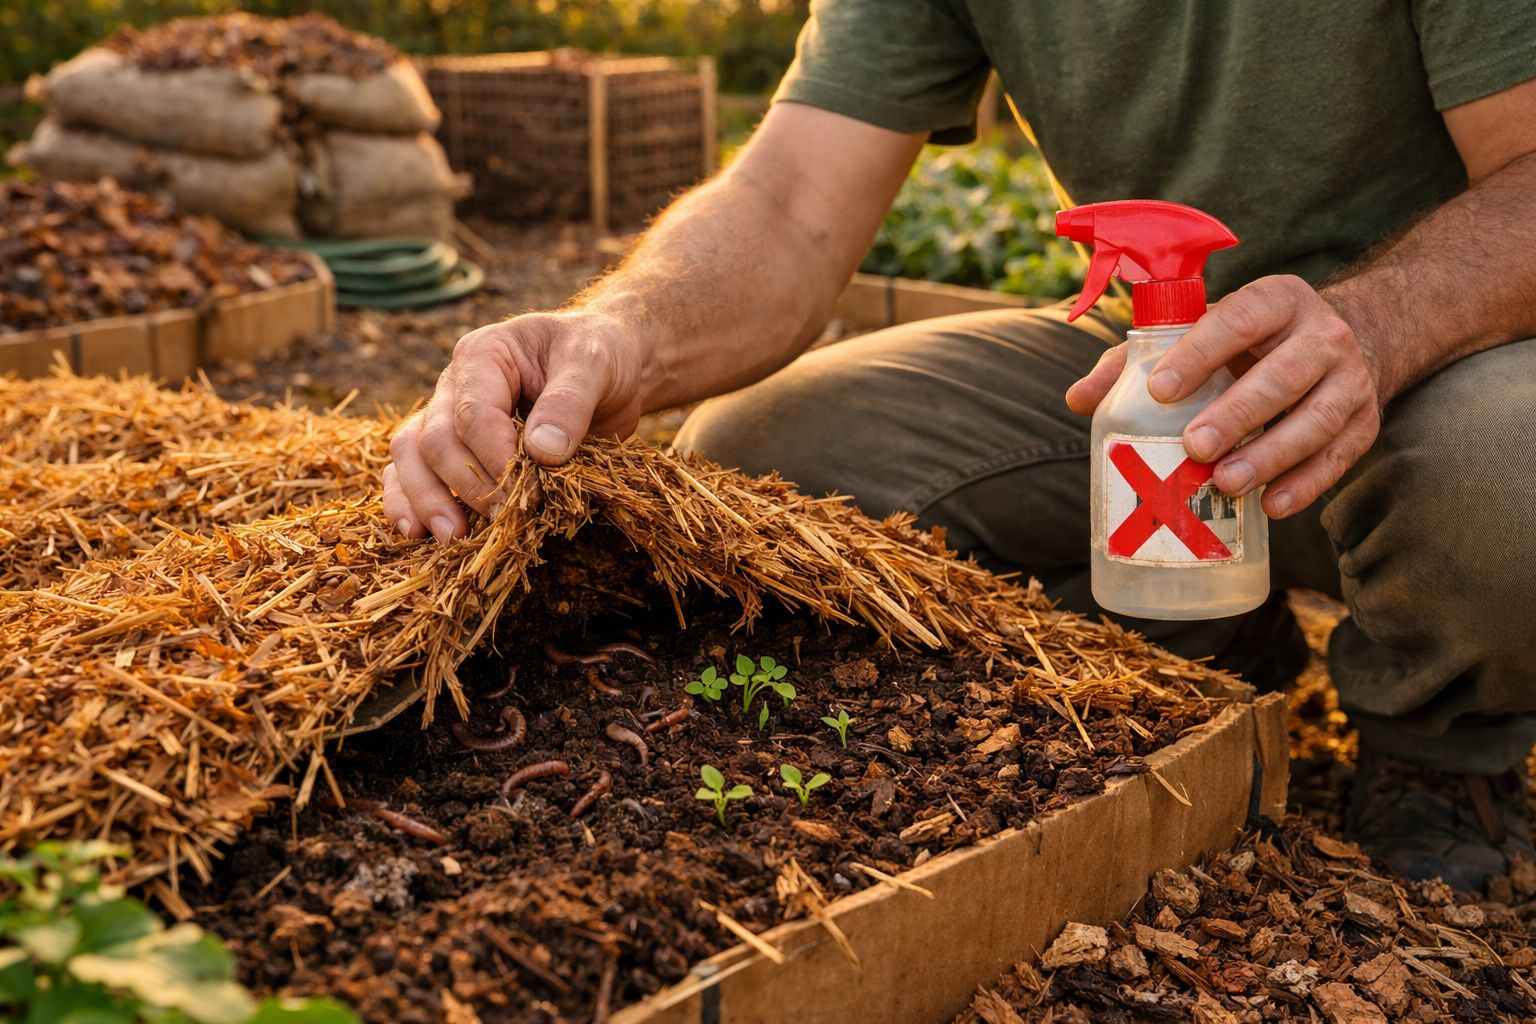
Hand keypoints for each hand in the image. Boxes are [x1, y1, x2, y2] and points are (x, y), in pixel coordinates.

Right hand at [383, 310, 644, 541]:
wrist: (610, 366)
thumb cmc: (600, 356)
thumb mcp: (594, 364)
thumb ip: (570, 402)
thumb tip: (542, 451)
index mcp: (484, 354)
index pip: (473, 413)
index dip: (494, 458)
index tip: (529, 493)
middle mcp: (454, 384)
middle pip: (435, 439)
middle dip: (467, 486)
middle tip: (505, 520)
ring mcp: (446, 414)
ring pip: (411, 456)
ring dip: (427, 500)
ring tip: (452, 538)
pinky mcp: (454, 446)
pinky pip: (412, 470)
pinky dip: (409, 501)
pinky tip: (419, 533)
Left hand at [1066, 275, 1380, 517]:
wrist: (1344, 341)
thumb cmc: (1247, 343)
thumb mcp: (1201, 333)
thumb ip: (1138, 361)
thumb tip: (1078, 400)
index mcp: (1275, 301)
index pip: (1238, 318)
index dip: (1200, 352)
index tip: (1161, 390)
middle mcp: (1321, 334)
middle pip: (1285, 374)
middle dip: (1239, 412)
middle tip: (1193, 446)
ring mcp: (1351, 378)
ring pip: (1319, 418)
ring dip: (1273, 455)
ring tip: (1227, 483)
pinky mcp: (1365, 421)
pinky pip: (1340, 456)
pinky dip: (1308, 483)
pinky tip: (1272, 506)